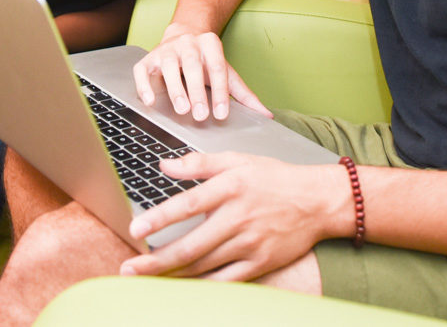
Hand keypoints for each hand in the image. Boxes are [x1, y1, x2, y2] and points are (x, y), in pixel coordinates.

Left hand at [120, 152, 345, 280]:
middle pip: (190, 246)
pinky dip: (201, 285)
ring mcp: (249, 244)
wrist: (317, 201)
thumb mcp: (238, 160)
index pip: (188, 205)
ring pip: (203, 266)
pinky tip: (181, 286)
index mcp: (230, 188)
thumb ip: (199, 163)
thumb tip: (165, 165)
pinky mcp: (259, 263)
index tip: (135, 230)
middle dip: (156, 261)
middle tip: (129, 268)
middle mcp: (238, 218)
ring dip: (171, 274)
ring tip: (145, 278)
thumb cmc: (275, 178)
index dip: (159, 218)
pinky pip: (225, 280)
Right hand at [133, 24, 269, 121]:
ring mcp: (166, 49)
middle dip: (197, 91)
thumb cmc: (207, 61)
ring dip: (175, 88)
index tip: (222, 114)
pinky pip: (143, 70)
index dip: (220, 92)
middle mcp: (187, 43)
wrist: (183, 35)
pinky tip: (150, 101)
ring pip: (168, 66)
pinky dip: (144, 85)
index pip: (217, 69)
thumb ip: (243, 94)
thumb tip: (266, 115)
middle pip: (192, 66)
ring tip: (181, 110)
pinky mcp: (149, 58)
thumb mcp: (227, 73)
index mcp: (210, 45)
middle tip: (200, 115)